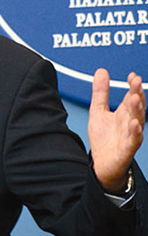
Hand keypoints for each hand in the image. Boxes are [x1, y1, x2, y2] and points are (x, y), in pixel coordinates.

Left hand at [89, 68, 144, 192]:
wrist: (102, 163)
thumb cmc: (104, 138)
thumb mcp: (98, 111)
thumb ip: (100, 92)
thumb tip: (101, 72)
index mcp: (124, 113)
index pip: (131, 96)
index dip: (132, 86)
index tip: (132, 75)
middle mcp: (130, 122)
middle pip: (136, 106)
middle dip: (137, 93)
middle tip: (136, 81)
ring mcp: (130, 135)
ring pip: (137, 120)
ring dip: (137, 109)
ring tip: (135, 98)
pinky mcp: (127, 148)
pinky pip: (134, 139)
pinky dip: (135, 131)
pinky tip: (134, 123)